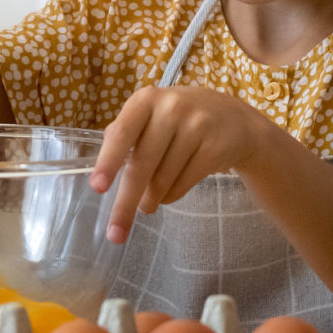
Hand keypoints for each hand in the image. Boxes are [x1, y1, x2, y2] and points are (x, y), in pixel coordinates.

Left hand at [91, 87, 281, 242]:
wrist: (235, 119)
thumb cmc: (181, 120)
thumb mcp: (152, 116)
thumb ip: (127, 136)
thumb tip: (103, 175)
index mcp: (146, 99)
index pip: (121, 133)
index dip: (108, 161)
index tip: (97, 188)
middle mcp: (171, 108)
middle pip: (142, 164)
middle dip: (126, 202)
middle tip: (116, 233)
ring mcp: (196, 126)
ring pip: (163, 179)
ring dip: (151, 199)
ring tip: (147, 204)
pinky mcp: (214, 147)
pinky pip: (183, 184)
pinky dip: (171, 196)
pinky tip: (168, 194)